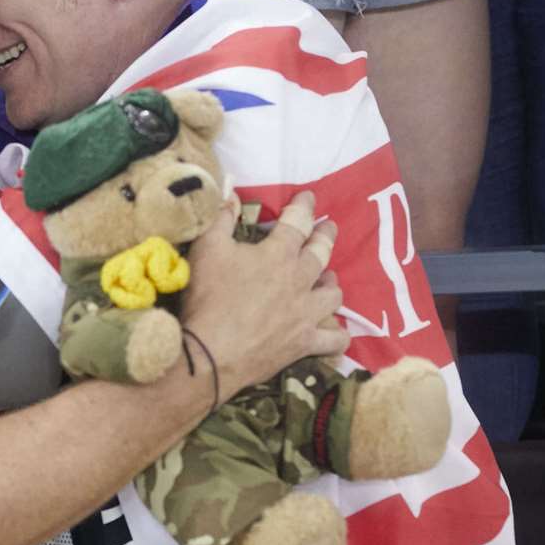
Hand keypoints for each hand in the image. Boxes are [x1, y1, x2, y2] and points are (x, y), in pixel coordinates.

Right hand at [180, 192, 348, 401]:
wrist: (211, 352)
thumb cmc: (207, 297)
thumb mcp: (206, 248)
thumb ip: (221, 218)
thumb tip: (231, 191)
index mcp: (277, 254)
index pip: (298, 222)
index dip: (305, 206)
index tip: (309, 197)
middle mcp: (299, 280)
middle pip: (322, 253)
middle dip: (326, 236)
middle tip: (329, 227)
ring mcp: (306, 313)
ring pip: (333, 294)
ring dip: (332, 282)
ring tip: (329, 278)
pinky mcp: (305, 343)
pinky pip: (335, 339)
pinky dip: (338, 334)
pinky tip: (336, 331)